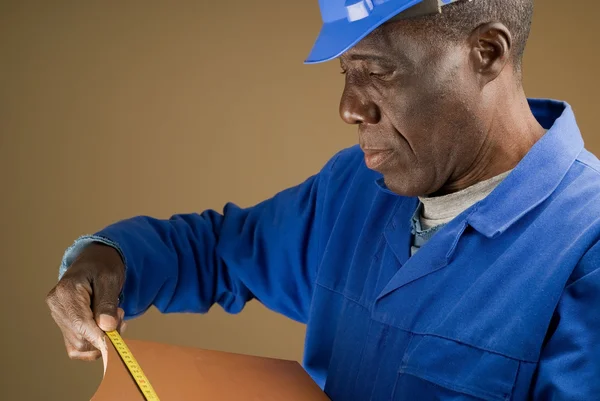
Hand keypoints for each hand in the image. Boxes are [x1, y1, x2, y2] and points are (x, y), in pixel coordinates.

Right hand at [46, 242, 126, 360]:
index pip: (80, 323)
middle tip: (120, 315)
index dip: (99, 337)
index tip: (117, 343)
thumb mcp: (110, 279)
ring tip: (113, 317)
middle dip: (106, 334)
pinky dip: (94, 343)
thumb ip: (107, 303)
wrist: (94, 261)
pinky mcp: (64, 325)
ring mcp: (58, 317)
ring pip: (80, 345)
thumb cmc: (103, 265)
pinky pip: (77, 347)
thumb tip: (107, 328)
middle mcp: (57, 307)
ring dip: (102, 339)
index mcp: (66, 292)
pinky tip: (104, 327)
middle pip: (81, 338)